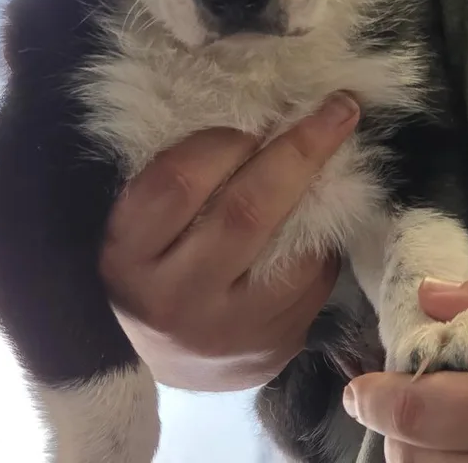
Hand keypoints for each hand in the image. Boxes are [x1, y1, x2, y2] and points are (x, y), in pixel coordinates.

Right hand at [99, 93, 359, 391]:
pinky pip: (315, 280)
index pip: (178, 182)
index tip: (252, 120)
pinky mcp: (274, 347)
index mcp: (130, 255)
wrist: (172, 357)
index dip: (222, 141)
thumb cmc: (156, 267)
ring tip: (335, 160)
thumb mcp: (146, 225)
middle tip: (338, 109)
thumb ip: (183, 177)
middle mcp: (176, 298)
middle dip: (299, 151)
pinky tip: (322, 218)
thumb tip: (258, 114)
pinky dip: (324, 240)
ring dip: (321, 196)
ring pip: (295, 249)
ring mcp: (229, 331)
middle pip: (247, 211)